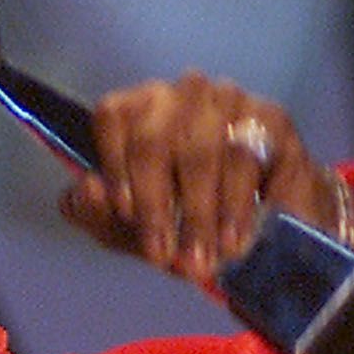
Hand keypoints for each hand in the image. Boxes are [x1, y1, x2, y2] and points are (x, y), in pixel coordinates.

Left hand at [59, 71, 344, 284]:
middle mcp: (181, 94)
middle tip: (163, 255)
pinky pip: (248, 157)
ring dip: (199, 215)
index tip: (124, 213)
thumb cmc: (184, 221)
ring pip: (203, 151)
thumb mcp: (132, 229)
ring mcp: (228, 99)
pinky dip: (237, 205)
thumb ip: (98, 214)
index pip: (112, 116)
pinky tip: (233, 239)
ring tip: (201, 259)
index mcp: (138, 110)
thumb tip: (83, 190)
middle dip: (156, 205)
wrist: (264, 229)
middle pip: (155, 138)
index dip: (113, 165)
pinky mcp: (269, 117)